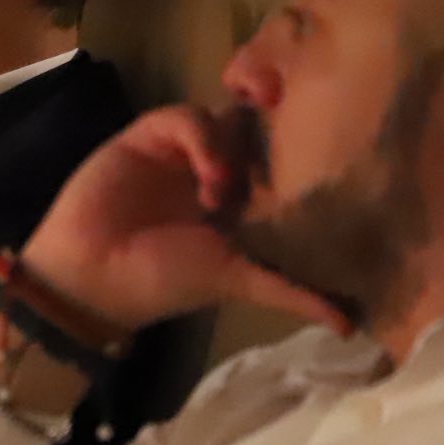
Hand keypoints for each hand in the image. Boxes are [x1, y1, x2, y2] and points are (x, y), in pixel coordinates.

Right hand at [14, 105, 350, 334]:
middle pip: (256, 130)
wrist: (92, 274)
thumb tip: (351, 328)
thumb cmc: (163, 281)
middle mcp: (214, 170)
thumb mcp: (237, 281)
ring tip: (226, 189)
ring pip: (225, 118)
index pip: (281, 163)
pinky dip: (202, 138)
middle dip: (273, 135)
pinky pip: (184, 116)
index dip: (303, 157)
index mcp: (239, 202)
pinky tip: (207, 174)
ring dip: (234, 146)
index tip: (329, 158)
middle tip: (284, 148)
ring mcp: (180, 151)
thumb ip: (289, 291)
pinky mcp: (147, 135)